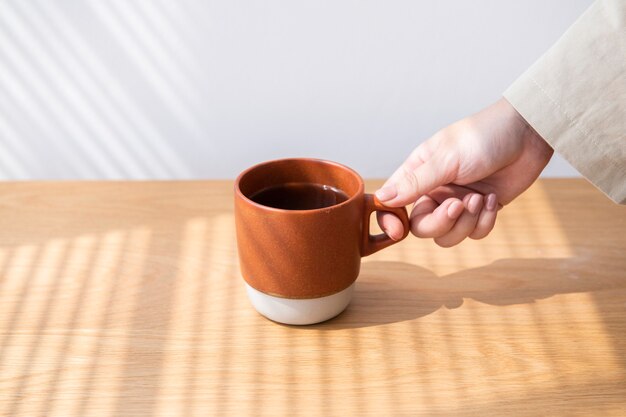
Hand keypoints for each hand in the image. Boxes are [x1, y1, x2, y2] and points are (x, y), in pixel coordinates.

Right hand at [376, 98, 552, 246]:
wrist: (528, 134)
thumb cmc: (483, 136)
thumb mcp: (446, 160)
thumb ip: (414, 183)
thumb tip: (382, 199)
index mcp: (419, 173)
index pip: (393, 204)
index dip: (391, 221)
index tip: (399, 232)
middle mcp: (435, 191)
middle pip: (422, 227)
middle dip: (441, 222)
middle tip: (459, 205)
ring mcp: (458, 202)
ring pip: (448, 235)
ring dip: (466, 223)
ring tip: (480, 198)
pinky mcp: (481, 210)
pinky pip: (475, 233)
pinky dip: (485, 221)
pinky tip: (493, 199)